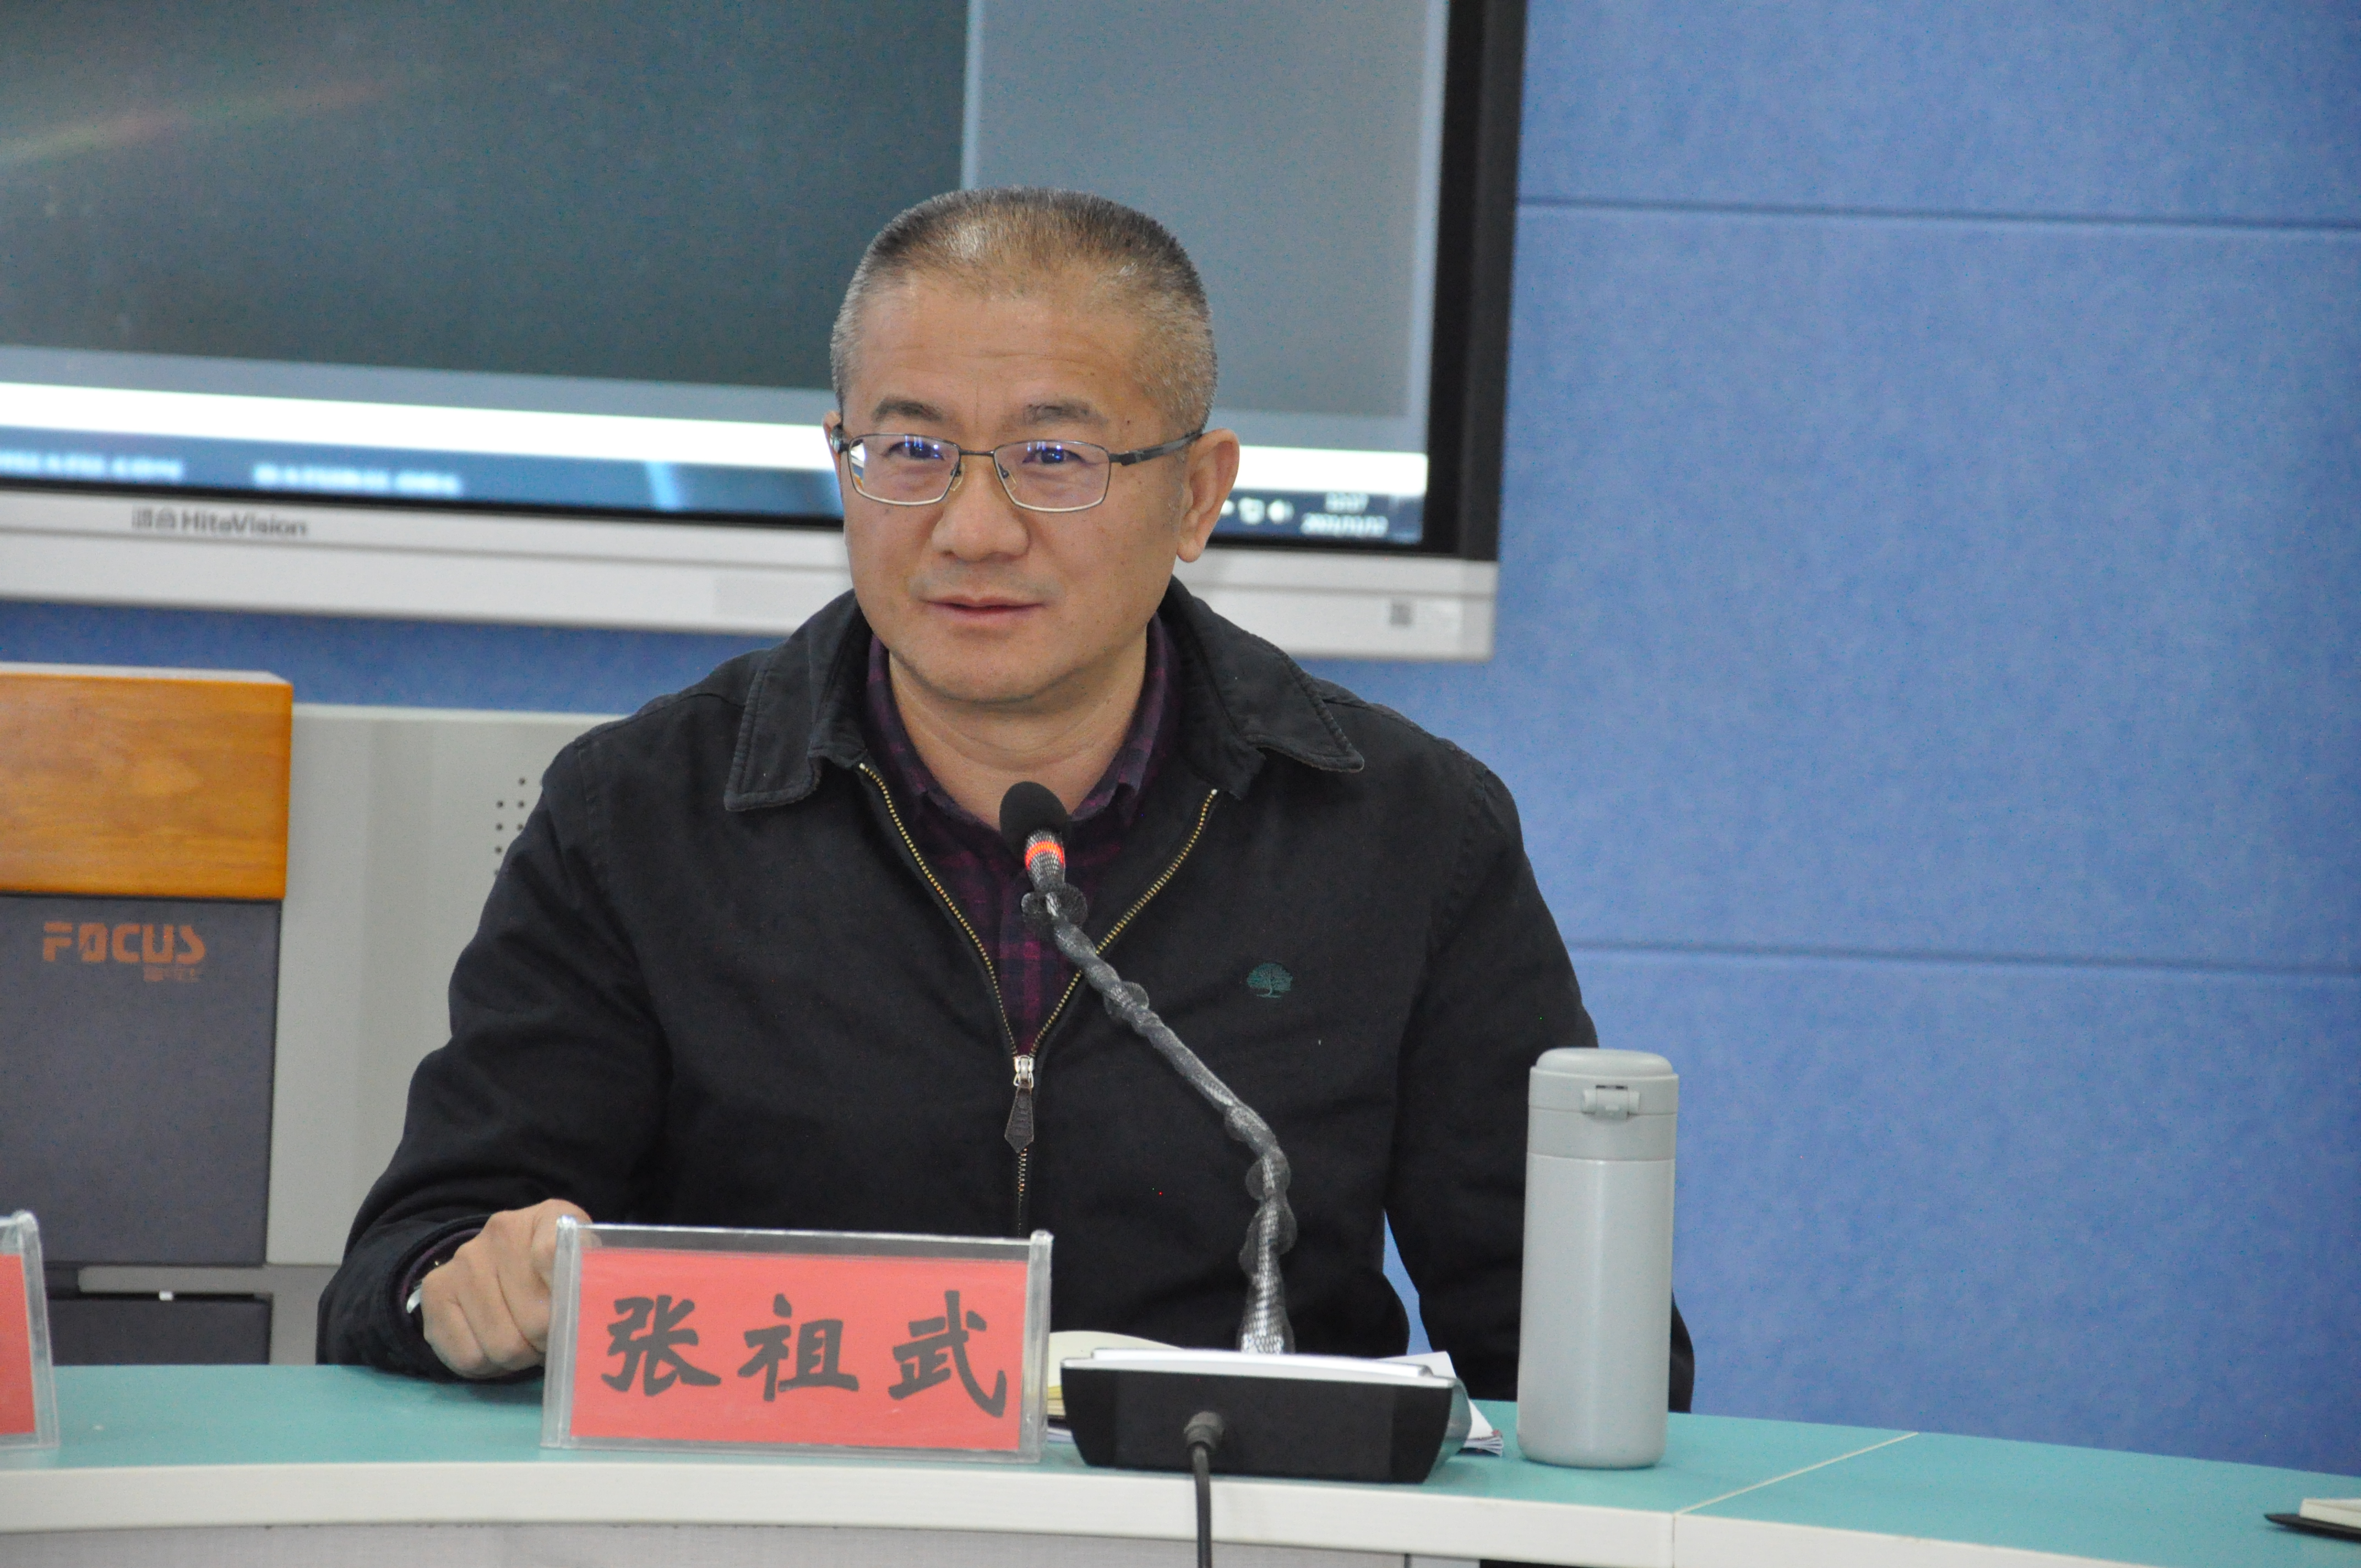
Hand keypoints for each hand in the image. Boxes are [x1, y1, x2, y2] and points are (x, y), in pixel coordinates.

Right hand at [420, 1198, 588, 1377]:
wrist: (504, 1261)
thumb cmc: (560, 1269)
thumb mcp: (588, 1263)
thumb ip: (593, 1281)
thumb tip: (590, 1320)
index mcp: (549, 1217)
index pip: (559, 1260)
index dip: (571, 1303)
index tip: (577, 1315)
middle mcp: (500, 1232)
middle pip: (536, 1321)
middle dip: (549, 1343)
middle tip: (551, 1338)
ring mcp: (463, 1261)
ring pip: (502, 1346)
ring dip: (520, 1358)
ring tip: (525, 1341)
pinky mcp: (435, 1293)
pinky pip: (468, 1358)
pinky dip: (488, 1367)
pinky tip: (495, 1347)